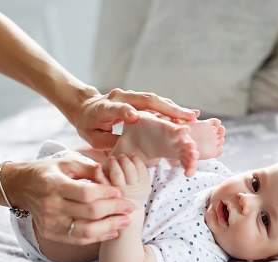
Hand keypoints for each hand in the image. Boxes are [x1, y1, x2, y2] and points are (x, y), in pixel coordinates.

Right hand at [2, 158, 134, 244]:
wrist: (20, 187)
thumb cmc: (48, 171)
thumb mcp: (66, 162)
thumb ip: (88, 167)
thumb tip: (110, 173)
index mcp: (54, 185)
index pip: (86, 193)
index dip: (106, 194)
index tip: (121, 193)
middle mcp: (50, 206)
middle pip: (89, 213)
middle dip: (114, 210)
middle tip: (130, 207)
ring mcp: (49, 223)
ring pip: (85, 230)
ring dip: (110, 227)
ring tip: (126, 222)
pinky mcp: (50, 233)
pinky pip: (78, 239)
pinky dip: (97, 237)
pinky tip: (112, 231)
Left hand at [71, 88, 199, 149]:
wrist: (86, 106)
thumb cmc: (89, 125)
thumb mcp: (94, 138)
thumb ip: (111, 141)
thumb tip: (129, 149)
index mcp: (103, 108)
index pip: (115, 108)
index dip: (124, 112)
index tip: (135, 117)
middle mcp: (119, 97)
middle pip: (145, 100)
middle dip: (167, 108)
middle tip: (187, 116)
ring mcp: (130, 96)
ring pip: (154, 100)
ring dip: (173, 107)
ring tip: (192, 116)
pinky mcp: (136, 98)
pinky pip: (155, 103)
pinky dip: (170, 108)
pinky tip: (184, 114)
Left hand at [98, 153, 150, 205]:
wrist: (125, 218)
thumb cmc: (133, 197)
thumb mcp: (143, 188)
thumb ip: (142, 174)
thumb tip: (136, 156)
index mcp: (143, 187)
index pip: (141, 170)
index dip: (136, 160)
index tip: (132, 154)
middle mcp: (132, 190)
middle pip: (130, 171)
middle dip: (125, 160)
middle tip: (121, 156)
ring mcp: (119, 192)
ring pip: (117, 174)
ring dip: (114, 164)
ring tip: (112, 159)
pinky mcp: (105, 195)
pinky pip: (102, 181)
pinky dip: (99, 172)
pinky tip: (98, 166)